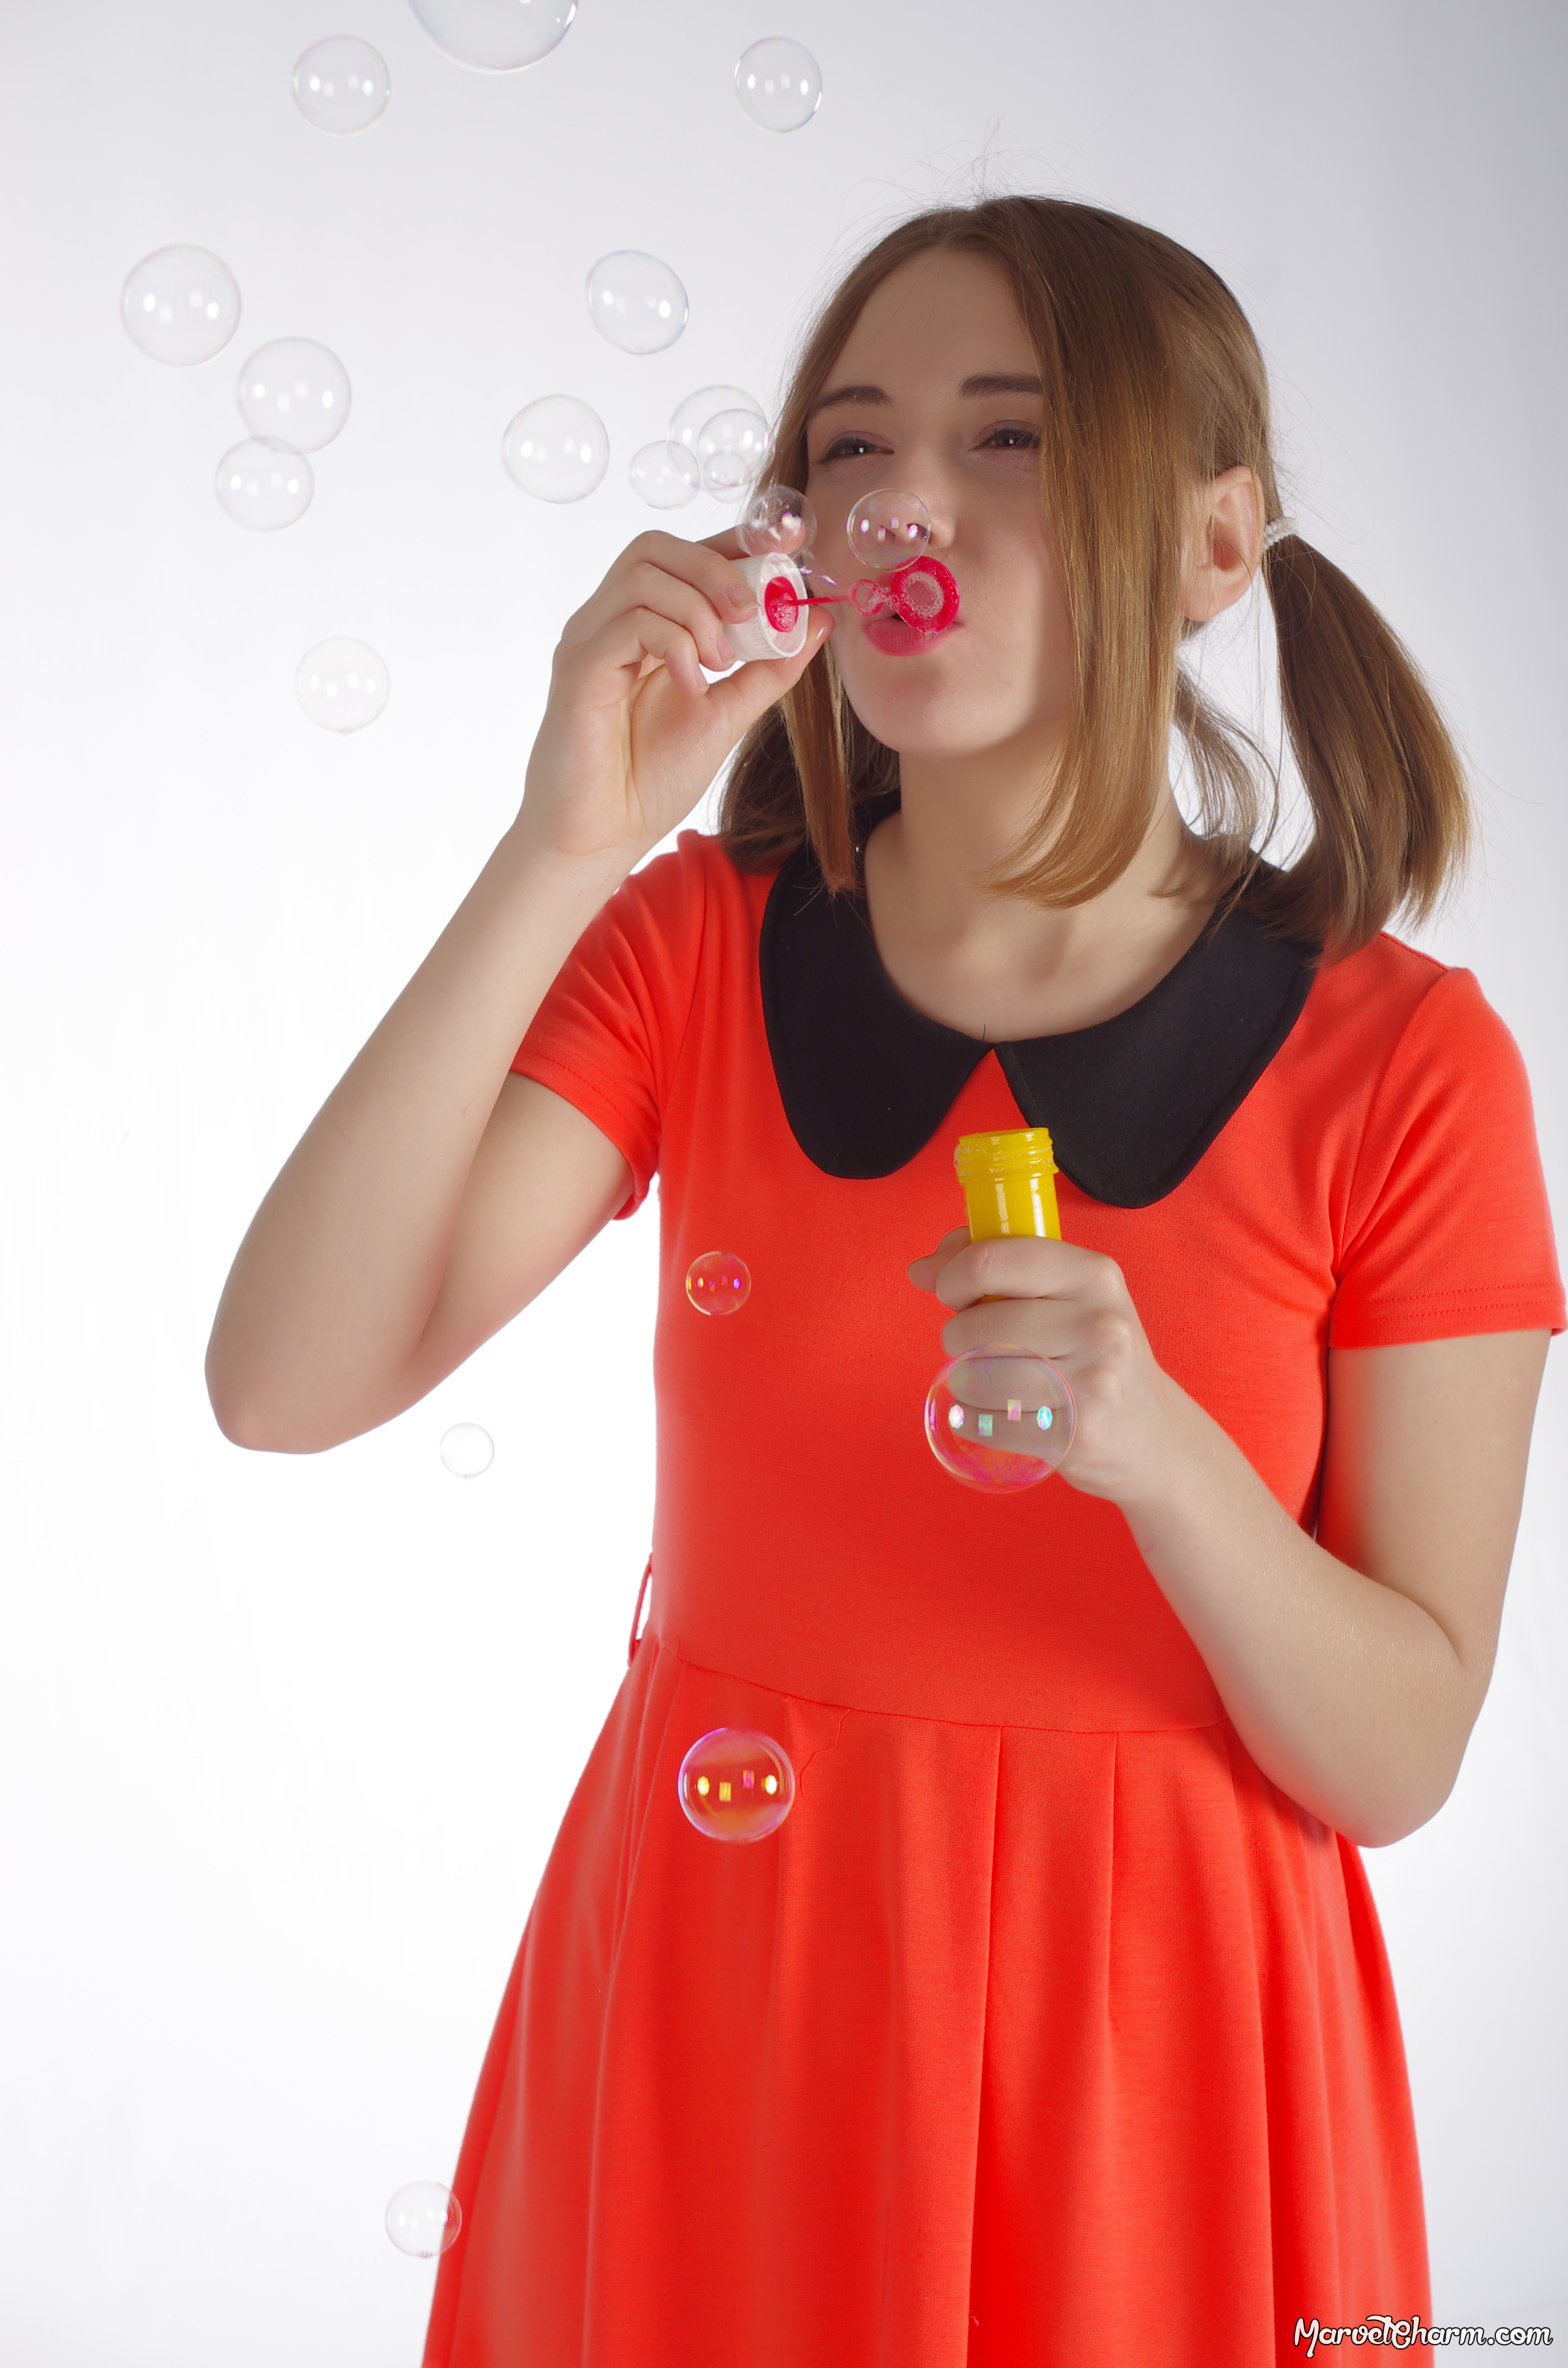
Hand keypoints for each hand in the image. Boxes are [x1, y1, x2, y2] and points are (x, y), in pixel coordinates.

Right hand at [515, 526, 833, 871]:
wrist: (604, 835)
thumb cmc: (651, 778)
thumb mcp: (728, 714)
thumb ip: (769, 668)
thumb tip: (819, 621)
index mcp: (643, 625)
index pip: (682, 553)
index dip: (731, 542)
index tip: (782, 550)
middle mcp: (608, 622)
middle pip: (656, 547)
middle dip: (715, 567)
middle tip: (750, 613)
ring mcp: (588, 640)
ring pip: (644, 576)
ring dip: (698, 611)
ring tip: (719, 662)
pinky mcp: (577, 667)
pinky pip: (629, 623)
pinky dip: (674, 645)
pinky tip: (691, 686)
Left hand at [906, 1228, 1183, 1506]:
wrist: (1152, 1437)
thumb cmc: (1092, 1355)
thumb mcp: (1064, 1295)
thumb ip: (993, 1266)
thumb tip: (920, 1268)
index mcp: (1094, 1275)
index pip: (992, 1260)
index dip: (953, 1276)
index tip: (951, 1291)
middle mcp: (1098, 1324)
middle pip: (976, 1324)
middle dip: (959, 1336)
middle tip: (983, 1346)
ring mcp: (1090, 1383)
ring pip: (976, 1375)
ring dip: (967, 1381)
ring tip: (995, 1382)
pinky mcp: (1073, 1434)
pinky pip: (983, 1423)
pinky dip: (975, 1420)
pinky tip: (1001, 1415)